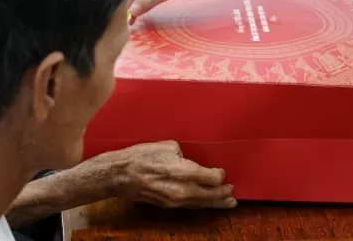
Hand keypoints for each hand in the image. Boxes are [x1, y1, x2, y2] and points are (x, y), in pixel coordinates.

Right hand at [100, 142, 234, 208]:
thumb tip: (190, 160)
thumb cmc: (141, 156)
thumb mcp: (166, 146)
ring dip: (215, 203)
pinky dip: (201, 204)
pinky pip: (190, 206)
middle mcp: (181, 189)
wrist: (119, 175)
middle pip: (209, 195)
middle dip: (222, 193)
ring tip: (228, 203)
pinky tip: (206, 204)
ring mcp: (174, 200)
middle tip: (232, 191)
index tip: (221, 171)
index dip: (219, 175)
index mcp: (183, 171)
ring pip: (200, 203)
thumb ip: (183, 155)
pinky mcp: (168, 205)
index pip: (211, 178)